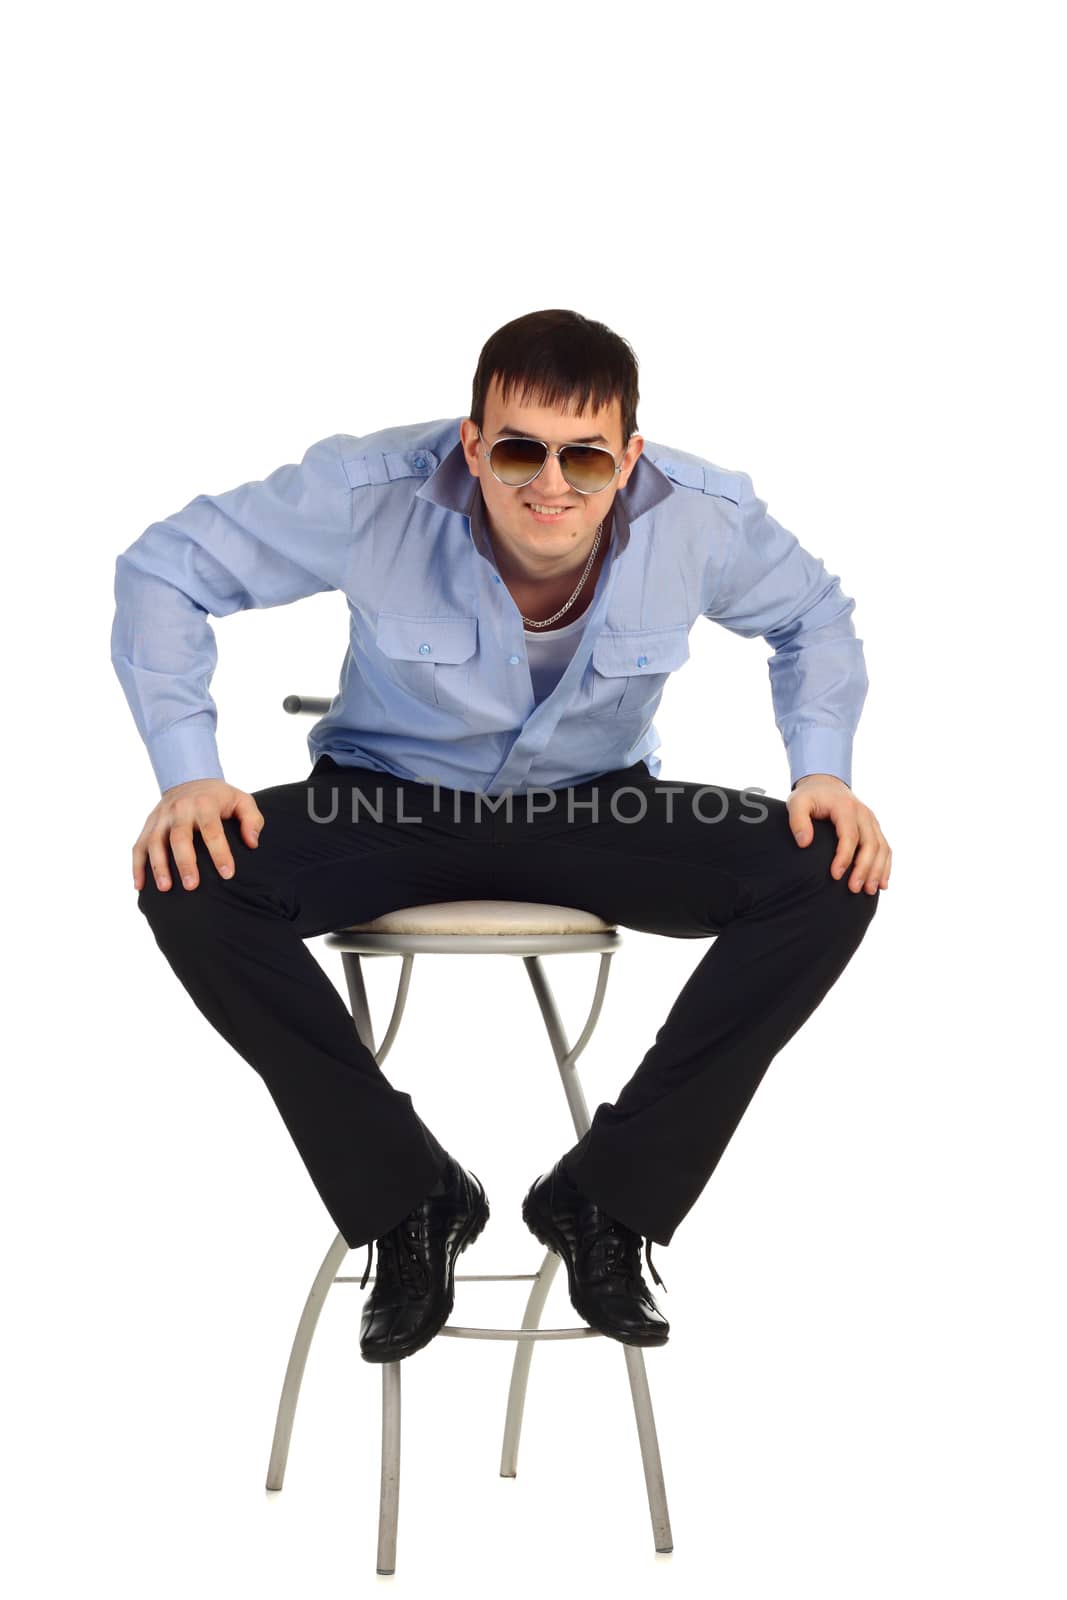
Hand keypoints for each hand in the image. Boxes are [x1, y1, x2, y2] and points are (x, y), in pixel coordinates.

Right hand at [133, 778, 264, 891]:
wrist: (190, 777)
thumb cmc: (219, 798)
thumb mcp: (242, 800)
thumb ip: (252, 820)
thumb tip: (252, 843)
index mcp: (204, 804)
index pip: (212, 830)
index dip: (220, 853)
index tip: (227, 874)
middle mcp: (180, 809)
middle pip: (179, 837)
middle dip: (184, 862)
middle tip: (192, 886)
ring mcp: (161, 817)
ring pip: (155, 842)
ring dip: (158, 866)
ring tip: (165, 888)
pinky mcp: (149, 824)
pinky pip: (139, 845)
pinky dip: (137, 866)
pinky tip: (140, 885)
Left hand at [787, 774, 890, 894]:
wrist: (826, 783)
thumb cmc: (811, 796)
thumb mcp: (797, 802)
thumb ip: (798, 821)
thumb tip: (804, 843)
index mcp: (846, 808)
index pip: (849, 835)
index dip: (844, 857)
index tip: (835, 875)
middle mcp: (864, 814)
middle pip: (870, 844)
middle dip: (864, 869)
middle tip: (854, 889)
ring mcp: (872, 821)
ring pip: (882, 848)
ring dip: (877, 870)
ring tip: (868, 890)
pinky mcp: (874, 828)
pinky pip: (885, 848)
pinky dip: (885, 866)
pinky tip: (881, 883)